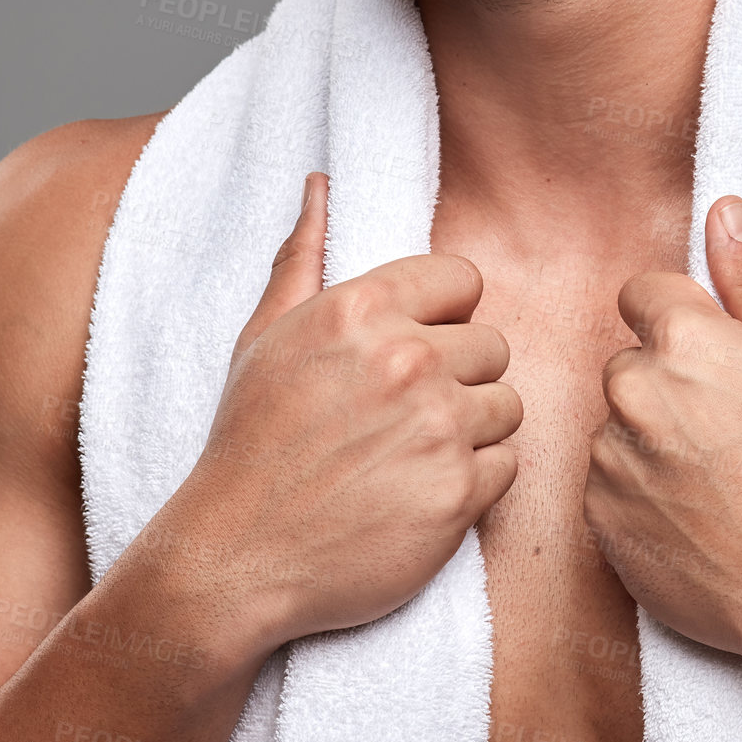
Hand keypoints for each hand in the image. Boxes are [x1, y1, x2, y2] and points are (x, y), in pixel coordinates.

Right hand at [169, 172, 521, 650]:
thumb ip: (304, 254)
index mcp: (363, 309)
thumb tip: (320, 183)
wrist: (233, 557)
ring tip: (411, 455)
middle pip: (494, 344)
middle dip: (460, 377)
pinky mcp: (458, 494)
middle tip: (405, 415)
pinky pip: (508, 467)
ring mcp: (437, 427)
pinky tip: (420, 493)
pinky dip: (475, 483)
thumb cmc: (249, 441)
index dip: (443, 316)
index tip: (412, 350)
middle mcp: (407, 359)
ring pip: (507, 405)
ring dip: (472, 431)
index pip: (464, 280)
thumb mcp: (265, 335)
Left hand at [582, 196, 741, 679]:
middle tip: (731, 426)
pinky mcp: (597, 519)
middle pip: (631, 360)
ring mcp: (608, 459)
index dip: (683, 319)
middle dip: (668, 380)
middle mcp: (631, 392)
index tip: (718, 358)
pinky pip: (608, 483)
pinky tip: (696, 516)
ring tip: (718, 480)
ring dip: (651, 437)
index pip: (643, 293)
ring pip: (619, 424)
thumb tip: (724, 211)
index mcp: (683, 341)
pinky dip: (640, 492)